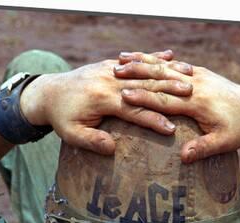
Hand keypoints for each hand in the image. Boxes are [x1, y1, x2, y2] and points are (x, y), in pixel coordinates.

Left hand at [20, 52, 193, 154]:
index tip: (171, 130)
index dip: (152, 120)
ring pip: (143, 71)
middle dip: (168, 91)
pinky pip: (136, 61)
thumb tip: (112, 148)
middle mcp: (108, 80)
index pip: (133, 110)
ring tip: (189, 77)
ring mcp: (109, 70)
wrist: (48, 93)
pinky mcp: (109, 65)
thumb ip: (91, 141)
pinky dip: (153, 59)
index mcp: (101, 98)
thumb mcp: (71, 134)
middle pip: (144, 86)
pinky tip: (171, 56)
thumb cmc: (61, 118)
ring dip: (166, 73)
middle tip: (192, 96)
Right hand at [115, 53, 239, 162]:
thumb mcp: (225, 142)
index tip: (124, 95)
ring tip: (118, 60)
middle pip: (160, 77)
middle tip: (112, 73)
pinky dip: (152, 59)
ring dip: (141, 62)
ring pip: (163, 66)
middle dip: (136, 75)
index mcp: (198, 101)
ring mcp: (195, 75)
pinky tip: (136, 57)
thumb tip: (184, 157)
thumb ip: (204, 148)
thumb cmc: (239, 127)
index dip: (144, 97)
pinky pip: (169, 63)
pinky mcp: (195, 72)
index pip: (165, 99)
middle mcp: (194, 84)